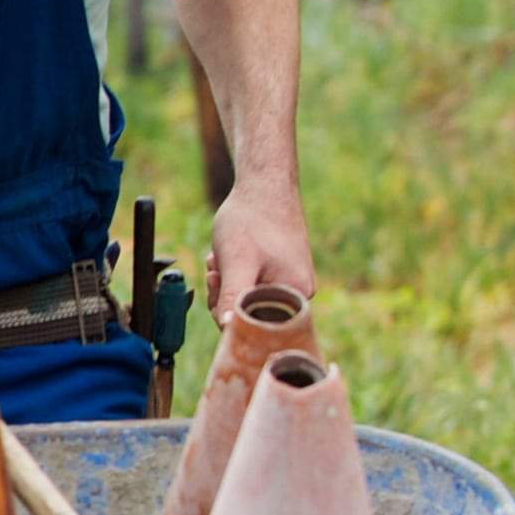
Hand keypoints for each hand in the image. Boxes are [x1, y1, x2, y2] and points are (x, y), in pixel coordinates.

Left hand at [205, 180, 314, 320]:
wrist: (263, 185)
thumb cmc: (252, 220)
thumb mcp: (237, 263)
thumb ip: (233, 298)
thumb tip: (227, 330)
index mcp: (295, 295)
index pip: (254, 325)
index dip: (227, 311)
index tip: (217, 283)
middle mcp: (298, 292)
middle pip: (249, 313)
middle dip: (225, 293)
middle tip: (215, 269)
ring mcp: (290, 281)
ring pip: (245, 297)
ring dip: (226, 281)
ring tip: (218, 258)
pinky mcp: (280, 271)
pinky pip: (250, 283)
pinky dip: (234, 272)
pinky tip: (225, 256)